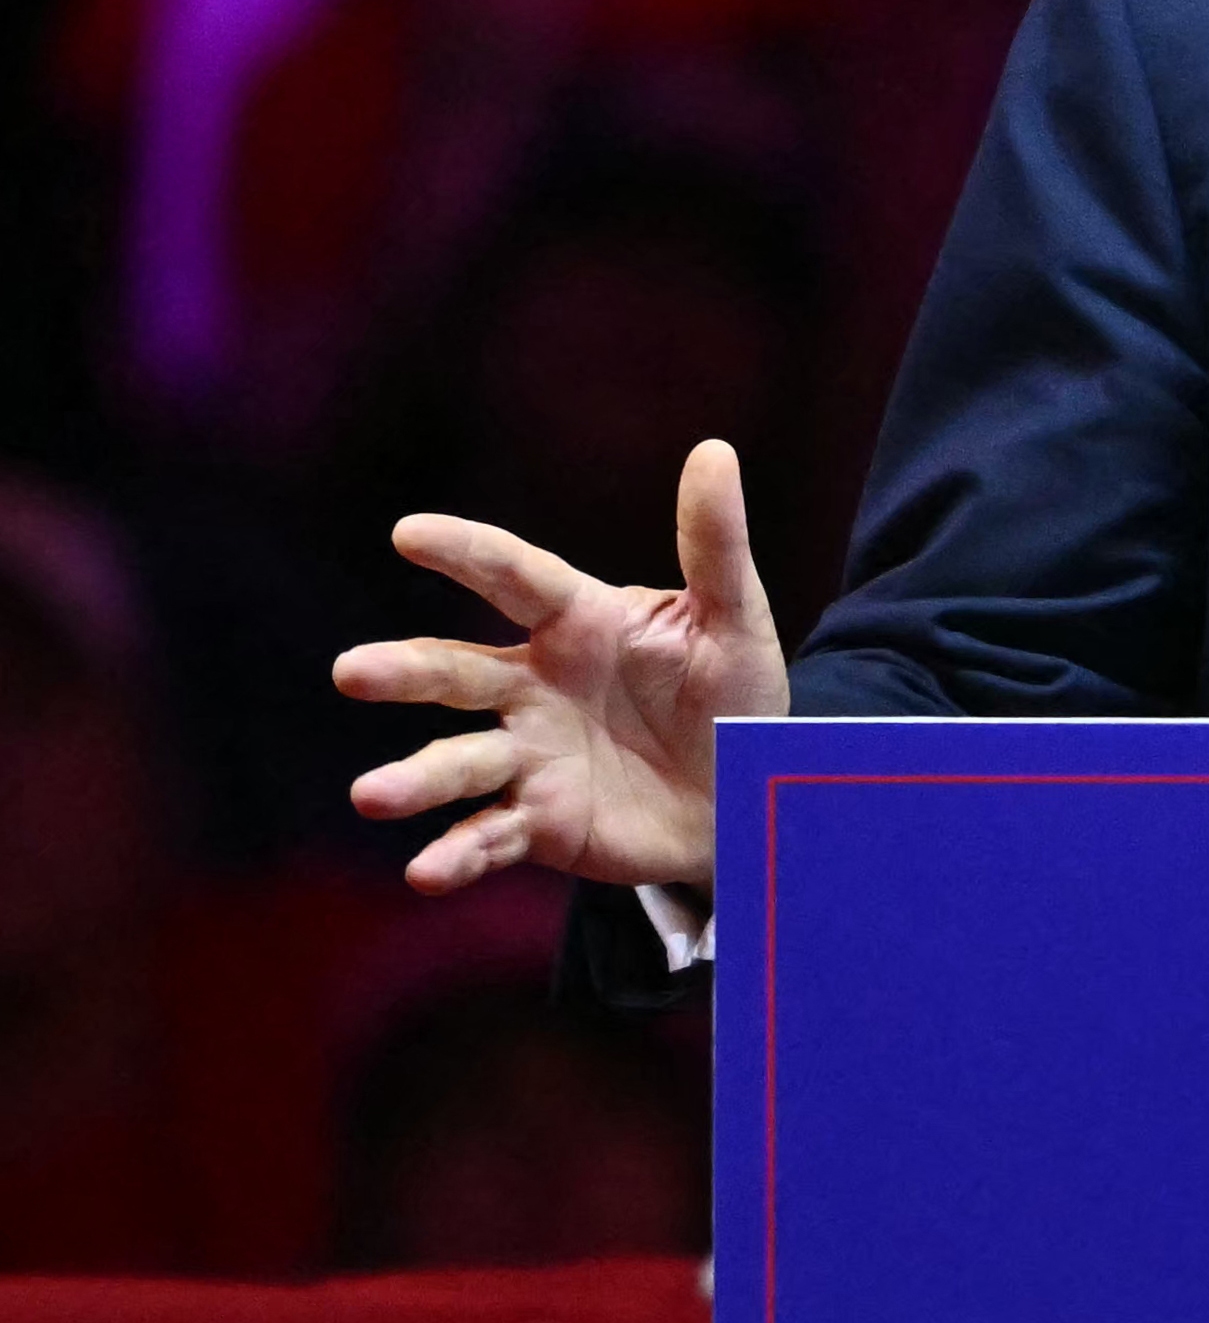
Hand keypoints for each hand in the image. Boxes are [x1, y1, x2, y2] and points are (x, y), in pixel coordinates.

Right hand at [334, 439, 787, 891]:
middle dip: (404, 671)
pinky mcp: (538, 822)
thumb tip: (714, 450)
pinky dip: (455, 856)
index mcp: (578, 624)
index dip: (467, 553)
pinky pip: (489, 837)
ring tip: (371, 794)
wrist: (745, 793)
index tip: (410, 533)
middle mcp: (534, 686)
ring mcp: (529, 756)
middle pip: (458, 672)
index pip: (516, 578)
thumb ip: (714, 544)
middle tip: (349, 671)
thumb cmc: (733, 693)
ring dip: (415, 780)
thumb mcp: (734, 619)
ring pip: (460, 763)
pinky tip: (424, 872)